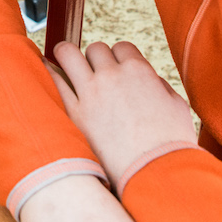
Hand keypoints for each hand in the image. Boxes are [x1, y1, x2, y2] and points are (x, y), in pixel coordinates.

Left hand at [50, 41, 198, 189]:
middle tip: (95, 73)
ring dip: (67, 56)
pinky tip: (45, 71)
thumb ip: (159, 86)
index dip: (119, 57)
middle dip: (96, 59)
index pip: (121, 47)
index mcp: (139, 71)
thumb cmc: (171, 145)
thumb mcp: (177, 106)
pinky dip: (49, 73)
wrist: (155, 174)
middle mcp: (112, 76)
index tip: (117, 68)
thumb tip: (149, 79)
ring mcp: (90, 93)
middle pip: (95, 49)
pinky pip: (53, 81)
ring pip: (67, 53)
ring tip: (65, 63)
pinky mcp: (74, 113)